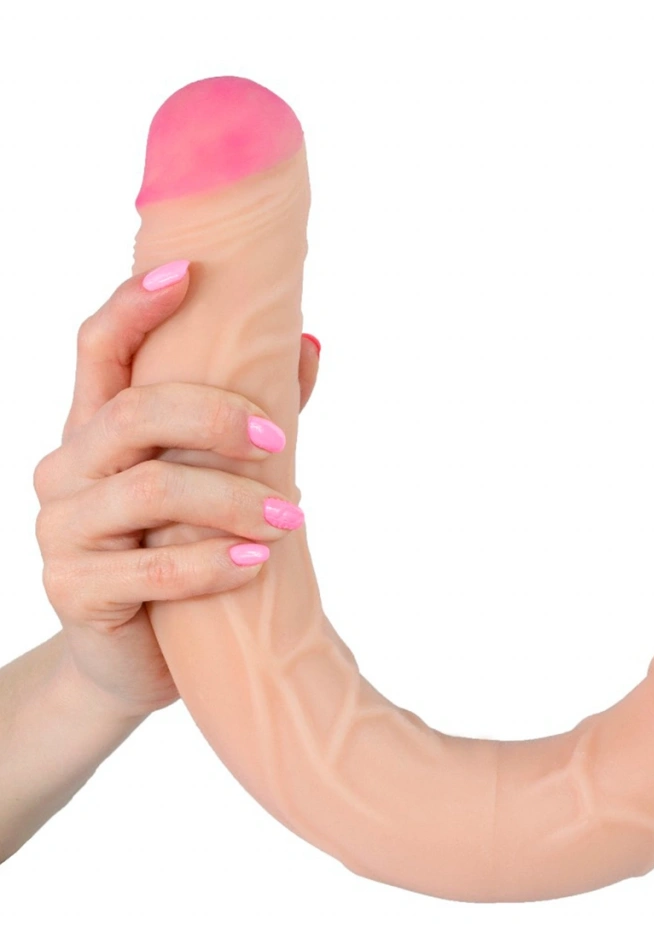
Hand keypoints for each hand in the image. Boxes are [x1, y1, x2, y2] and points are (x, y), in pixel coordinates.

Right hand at [32, 263, 320, 718]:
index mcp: (92, 430)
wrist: (135, 662)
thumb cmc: (178, 554)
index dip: (133, 306)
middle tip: (280, 443)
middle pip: (131, 413)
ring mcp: (62, 532)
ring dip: (231, 500)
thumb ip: (251, 414)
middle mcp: (66, 470)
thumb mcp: (211, 481)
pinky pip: (152, 569)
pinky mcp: (76, 592)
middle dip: (214, 418)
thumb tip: (307, 342)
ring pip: (149, 490)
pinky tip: (257, 562)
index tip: (188, 274)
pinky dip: (214, 563)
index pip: (97, 349)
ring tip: (290, 518)